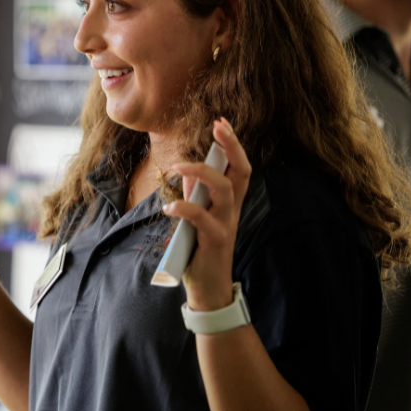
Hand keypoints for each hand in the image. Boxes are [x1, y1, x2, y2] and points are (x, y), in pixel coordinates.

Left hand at [163, 118, 252, 311]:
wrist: (208, 287)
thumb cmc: (200, 249)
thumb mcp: (197, 216)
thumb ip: (196, 194)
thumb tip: (188, 169)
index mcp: (230, 203)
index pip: (238, 167)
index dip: (233, 145)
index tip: (221, 123)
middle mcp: (233, 210)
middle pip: (241, 172)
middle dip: (231, 146)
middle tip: (217, 127)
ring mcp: (226, 225)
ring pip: (225, 190)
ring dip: (201, 172)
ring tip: (178, 165)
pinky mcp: (215, 241)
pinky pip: (202, 219)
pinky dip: (184, 210)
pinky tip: (169, 208)